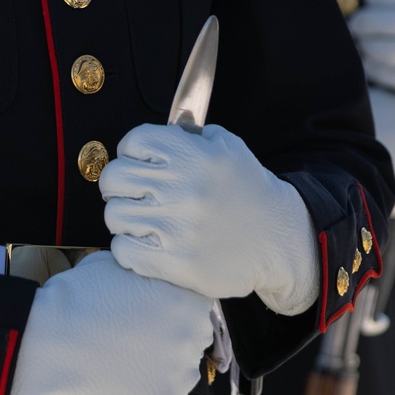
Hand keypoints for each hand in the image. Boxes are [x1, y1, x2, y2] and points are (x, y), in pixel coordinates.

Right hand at [7, 251, 212, 394]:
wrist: (44, 343)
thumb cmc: (73, 300)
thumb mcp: (115, 266)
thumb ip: (146, 276)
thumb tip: (147, 281)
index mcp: (188, 299)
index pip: (194, 309)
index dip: (167, 312)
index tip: (145, 317)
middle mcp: (193, 338)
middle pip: (188, 343)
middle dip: (165, 342)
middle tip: (127, 341)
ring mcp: (180, 377)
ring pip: (176, 376)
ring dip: (156, 373)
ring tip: (116, 364)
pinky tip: (119, 387)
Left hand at [100, 121, 318, 314]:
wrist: (279, 239)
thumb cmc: (249, 191)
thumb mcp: (228, 147)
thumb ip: (191, 135)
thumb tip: (159, 132)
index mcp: (193, 156)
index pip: (133, 142)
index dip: (130, 151)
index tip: (139, 163)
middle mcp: (183, 188)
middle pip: (114, 178)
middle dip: (118, 184)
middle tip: (131, 193)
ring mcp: (177, 227)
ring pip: (115, 215)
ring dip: (123, 217)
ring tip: (140, 220)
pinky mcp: (176, 262)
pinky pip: (124, 250)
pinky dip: (128, 248)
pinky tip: (144, 245)